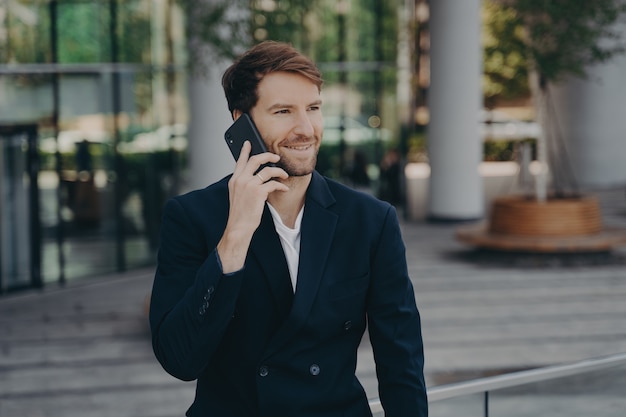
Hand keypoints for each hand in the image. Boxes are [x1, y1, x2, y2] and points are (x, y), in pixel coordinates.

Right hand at [217, 141, 287, 272]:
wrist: (238, 226)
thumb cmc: (240, 214)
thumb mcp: (237, 196)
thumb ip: (243, 184)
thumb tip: (256, 177)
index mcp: (234, 180)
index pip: (240, 161)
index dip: (245, 151)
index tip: (249, 143)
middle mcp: (240, 179)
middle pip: (256, 160)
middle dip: (268, 156)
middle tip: (276, 157)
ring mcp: (249, 185)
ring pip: (268, 170)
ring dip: (279, 171)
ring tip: (284, 175)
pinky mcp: (258, 192)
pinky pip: (274, 183)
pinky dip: (281, 185)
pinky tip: (284, 189)